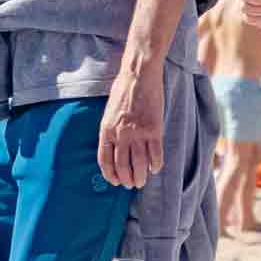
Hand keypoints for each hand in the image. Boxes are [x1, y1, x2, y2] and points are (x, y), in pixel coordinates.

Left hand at [98, 65, 164, 188]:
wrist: (139, 75)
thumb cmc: (123, 90)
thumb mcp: (109, 111)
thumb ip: (111, 130)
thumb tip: (114, 148)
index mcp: (106, 130)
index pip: (105, 160)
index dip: (110, 175)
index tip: (114, 182)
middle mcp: (121, 134)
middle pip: (122, 166)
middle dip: (126, 179)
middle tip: (130, 185)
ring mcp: (138, 133)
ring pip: (139, 164)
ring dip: (140, 177)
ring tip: (142, 181)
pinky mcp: (154, 130)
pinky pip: (156, 155)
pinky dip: (155, 165)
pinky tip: (155, 168)